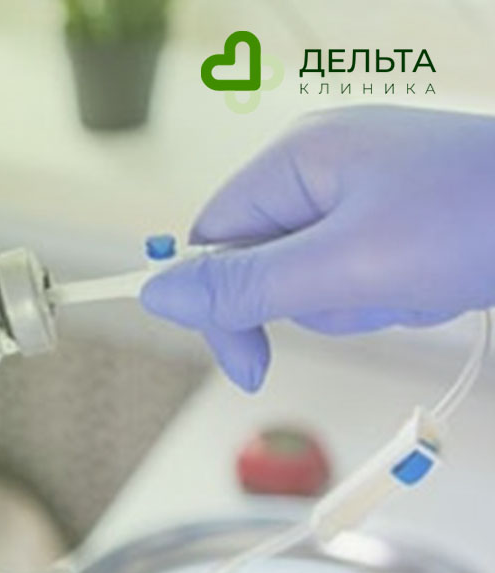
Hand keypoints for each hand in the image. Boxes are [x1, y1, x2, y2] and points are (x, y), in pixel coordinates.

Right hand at [141, 106, 494, 390]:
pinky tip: (433, 280)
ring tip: (413, 282)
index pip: (212, 240)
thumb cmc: (475, 219)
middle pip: (260, 262)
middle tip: (369, 295)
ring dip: (355, 300)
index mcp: (297, 158)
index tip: (249, 365)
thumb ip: (244, 284)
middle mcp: (320, 164)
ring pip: (310, 276)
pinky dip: (388, 292)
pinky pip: (355, 271)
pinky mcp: (393, 212)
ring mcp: (360, 187)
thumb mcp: (345, 264)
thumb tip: (157, 294)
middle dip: (313, 299)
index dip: (222, 308)